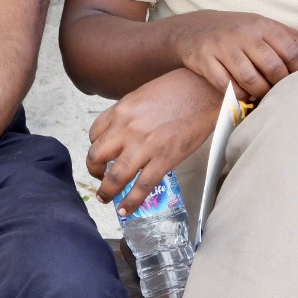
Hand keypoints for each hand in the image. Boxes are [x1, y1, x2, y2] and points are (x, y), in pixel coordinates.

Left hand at [85, 68, 220, 212]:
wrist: (203, 90)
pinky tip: (126, 209)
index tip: (101, 155)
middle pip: (96, 156)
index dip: (95, 147)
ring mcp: (144, 146)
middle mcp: (127, 128)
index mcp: (121, 110)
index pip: (94, 134)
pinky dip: (131, 202)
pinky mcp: (164, 160)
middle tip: (98, 177)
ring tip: (105, 198)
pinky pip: (142, 187)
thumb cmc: (177, 88)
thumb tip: (123, 134)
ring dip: (106, 191)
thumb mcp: (143, 95)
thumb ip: (129, 115)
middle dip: (94, 170)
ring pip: (115, 176)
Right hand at [167, 10, 297, 99]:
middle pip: (272, 67)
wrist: (194, 29)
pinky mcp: (205, 61)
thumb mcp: (264, 27)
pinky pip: (228, 87)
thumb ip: (293, 40)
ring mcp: (222, 47)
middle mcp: (242, 34)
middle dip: (280, 85)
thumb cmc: (238, 31)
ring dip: (261, 93)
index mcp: (261, 25)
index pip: (290, 50)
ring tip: (264, 96)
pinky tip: (244, 95)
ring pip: (251, 79)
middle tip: (281, 93)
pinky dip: (239, 95)